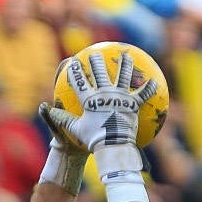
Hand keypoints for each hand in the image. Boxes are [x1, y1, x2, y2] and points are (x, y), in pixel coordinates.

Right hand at [40, 50, 158, 155]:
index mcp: (90, 99)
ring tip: (126, 55)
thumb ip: (61, 119)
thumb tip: (47, 110)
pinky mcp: (133, 105)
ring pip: (123, 75)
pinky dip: (149, 88)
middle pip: (99, 72)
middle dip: (96, 61)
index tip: (73, 62)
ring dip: (124, 64)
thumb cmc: (93, 140)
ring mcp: (120, 98)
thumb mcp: (75, 129)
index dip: (74, 71)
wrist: (113, 146)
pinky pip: (143, 94)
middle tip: (95, 54)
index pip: (79, 81)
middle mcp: (105, 94)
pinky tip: (155, 81)